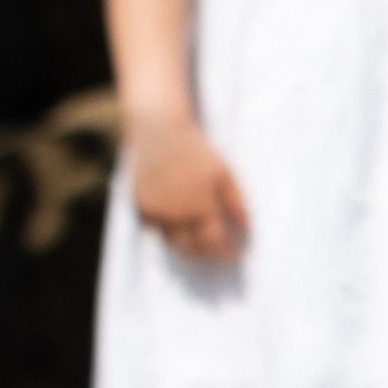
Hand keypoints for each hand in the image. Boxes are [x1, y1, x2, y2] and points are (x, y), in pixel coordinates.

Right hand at [129, 112, 247, 259]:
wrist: (157, 134)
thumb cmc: (195, 151)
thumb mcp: (224, 173)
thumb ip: (236, 202)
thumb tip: (246, 227)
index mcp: (199, 205)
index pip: (214, 241)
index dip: (225, 251)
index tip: (233, 253)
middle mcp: (175, 213)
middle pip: (191, 248)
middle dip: (206, 254)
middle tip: (216, 252)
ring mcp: (155, 211)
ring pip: (172, 242)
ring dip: (187, 246)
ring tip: (199, 242)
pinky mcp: (141, 207)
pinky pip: (156, 229)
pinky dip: (169, 231)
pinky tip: (180, 223)